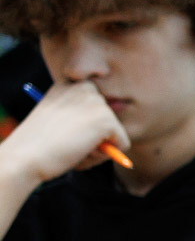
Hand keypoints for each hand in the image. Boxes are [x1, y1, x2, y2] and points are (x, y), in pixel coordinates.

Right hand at [0, 80, 129, 188]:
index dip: (85, 127)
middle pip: (108, 120)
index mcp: (69, 84)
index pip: (96, 109)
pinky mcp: (106, 119)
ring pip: (115, 133)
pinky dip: (106, 155)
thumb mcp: (61, 124)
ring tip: (72, 147)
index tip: (63, 130)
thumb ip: (83, 123)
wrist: (26, 155)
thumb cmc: (38, 145)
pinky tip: (81, 151)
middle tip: (67, 142)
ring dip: (98, 148)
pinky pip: (122, 144)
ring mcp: (97, 102)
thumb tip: (117, 141)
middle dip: (94, 137)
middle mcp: (85, 87)